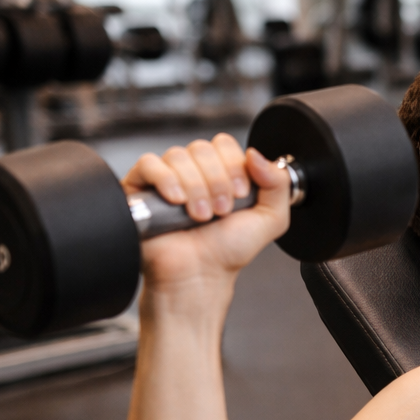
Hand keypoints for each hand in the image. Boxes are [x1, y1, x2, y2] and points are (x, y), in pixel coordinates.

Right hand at [121, 134, 290, 292]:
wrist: (200, 275)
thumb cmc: (228, 251)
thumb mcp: (270, 219)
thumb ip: (279, 184)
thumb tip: (257, 154)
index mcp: (221, 172)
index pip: (224, 144)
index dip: (234, 166)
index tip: (240, 195)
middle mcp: (193, 171)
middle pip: (202, 148)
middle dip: (217, 182)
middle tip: (221, 211)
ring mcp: (166, 177)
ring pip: (178, 156)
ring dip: (196, 188)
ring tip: (200, 216)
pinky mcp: (140, 187)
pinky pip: (150, 164)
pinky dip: (167, 180)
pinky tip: (177, 201)